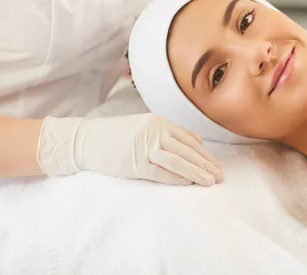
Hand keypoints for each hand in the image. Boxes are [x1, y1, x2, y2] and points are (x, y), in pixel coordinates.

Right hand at [37, 113, 222, 185]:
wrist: (86, 140)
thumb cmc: (116, 136)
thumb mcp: (146, 127)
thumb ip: (172, 133)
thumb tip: (198, 140)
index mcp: (159, 122)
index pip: (190, 140)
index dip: (205, 155)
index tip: (216, 166)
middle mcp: (155, 131)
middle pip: (188, 150)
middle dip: (206, 165)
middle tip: (220, 177)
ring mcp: (145, 146)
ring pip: (178, 160)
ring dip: (197, 172)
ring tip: (210, 182)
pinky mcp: (135, 162)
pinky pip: (161, 171)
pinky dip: (177, 177)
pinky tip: (189, 183)